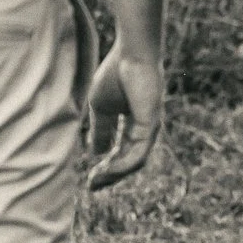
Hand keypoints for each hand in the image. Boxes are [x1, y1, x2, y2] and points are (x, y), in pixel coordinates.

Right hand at [85, 48, 164, 190]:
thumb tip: (96, 154)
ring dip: (115, 173)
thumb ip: (101, 130)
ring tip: (97, 180)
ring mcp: (150, 128)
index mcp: (133, 125)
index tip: (90, 180)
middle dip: (110, 175)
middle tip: (92, 187)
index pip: (121, 153)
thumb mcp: (101, 108)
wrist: (130, 55)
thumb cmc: (117, 75)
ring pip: (135, 161)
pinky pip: (139, 153)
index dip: (106, 167)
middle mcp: (144, 130)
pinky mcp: (151, 125)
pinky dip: (124, 164)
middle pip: (128, 161)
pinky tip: (108, 168)